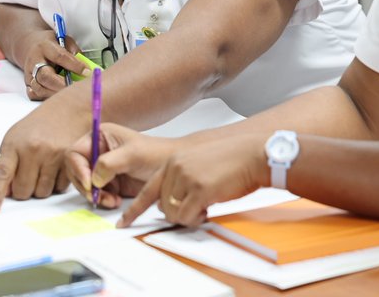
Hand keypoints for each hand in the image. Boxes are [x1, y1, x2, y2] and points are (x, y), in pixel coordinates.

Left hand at [0, 108, 85, 211]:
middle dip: (23, 190)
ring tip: (43, 170)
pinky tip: (56, 168)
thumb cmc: (38, 126)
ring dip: (40, 188)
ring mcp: (53, 155)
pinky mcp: (69, 161)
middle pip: (23, 191)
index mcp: (14, 144)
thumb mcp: (15, 137)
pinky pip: (59, 188)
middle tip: (28, 176)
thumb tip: (5, 193)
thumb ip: (7, 163)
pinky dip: (56, 184)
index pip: (2, 173)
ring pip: (42, 193)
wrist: (68, 110)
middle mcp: (33, 150)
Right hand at [20, 32, 88, 101]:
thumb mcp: (65, 40)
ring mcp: (30, 73)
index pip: (60, 57)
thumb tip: (84, 67)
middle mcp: (34, 61)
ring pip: (39, 88)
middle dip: (62, 85)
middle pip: (45, 76)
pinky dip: (46, 97)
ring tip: (69, 95)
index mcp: (45, 47)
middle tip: (76, 89)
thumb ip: (74, 52)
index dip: (75, 65)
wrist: (31, 45)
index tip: (87, 72)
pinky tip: (56, 95)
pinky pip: (35, 94)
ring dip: (55, 93)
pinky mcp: (28, 84)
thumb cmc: (51, 43)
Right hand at [63, 123, 180, 209]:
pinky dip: (102, 200)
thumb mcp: (133, 155)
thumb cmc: (156, 155)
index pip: (75, 152)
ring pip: (84, 185)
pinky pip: (96, 194)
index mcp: (100, 136)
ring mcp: (102, 168)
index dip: (78, 168)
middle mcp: (97, 151)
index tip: (89, 183)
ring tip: (111, 200)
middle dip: (85, 185)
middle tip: (97, 196)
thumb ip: (110, 162)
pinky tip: (115, 201)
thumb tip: (94, 178)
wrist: (172, 172)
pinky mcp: (108, 183)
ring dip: (95, 195)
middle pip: (76, 171)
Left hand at [119, 134, 268, 227]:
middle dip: (178, 213)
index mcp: (174, 161)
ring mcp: (186, 177)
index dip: (134, 210)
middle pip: (161, 206)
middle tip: (197, 207)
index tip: (123, 223)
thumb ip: (180, 182)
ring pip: (172, 214)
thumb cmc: (233, 162)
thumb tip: (169, 206)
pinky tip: (208, 208)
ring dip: (188, 216)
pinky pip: (186, 217)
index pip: (147, 190)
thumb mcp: (199, 166)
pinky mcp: (199, 189)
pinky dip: (196, 219)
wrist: (254, 155)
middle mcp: (175, 167)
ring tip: (205, 205)